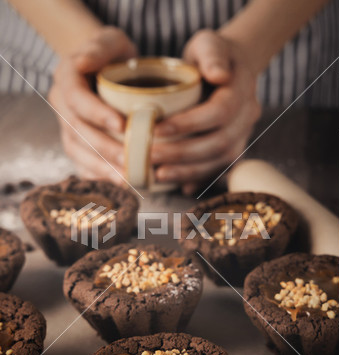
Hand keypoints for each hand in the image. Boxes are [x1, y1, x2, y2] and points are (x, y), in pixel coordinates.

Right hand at [48, 26, 136, 182]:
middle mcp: (62, 106)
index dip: (97, 114)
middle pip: (78, 131)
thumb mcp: (110, 41)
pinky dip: (99, 176)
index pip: (78, 99)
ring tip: (126, 179)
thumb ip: (100, 48)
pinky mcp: (76, 144)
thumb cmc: (114, 56)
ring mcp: (67, 127)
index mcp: (67, 80)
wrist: (107, 70)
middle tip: (131, 159)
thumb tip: (82, 62)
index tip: (122, 125)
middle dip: (105, 148)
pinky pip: (82, 164)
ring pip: (78, 152)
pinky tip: (118, 183)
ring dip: (102, 168)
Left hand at [153, 30, 260, 194]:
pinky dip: (200, 179)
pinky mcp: (233, 148)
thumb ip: (212, 55)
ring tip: (159, 174)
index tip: (157, 130)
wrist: (228, 70)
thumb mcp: (209, 43)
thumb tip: (219, 75)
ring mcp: (243, 135)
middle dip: (183, 153)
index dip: (189, 124)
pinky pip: (219, 169)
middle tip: (151, 156)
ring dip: (189, 171)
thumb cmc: (211, 55)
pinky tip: (180, 187)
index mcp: (242, 89)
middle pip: (220, 142)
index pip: (219, 111)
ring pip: (220, 161)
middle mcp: (247, 116)